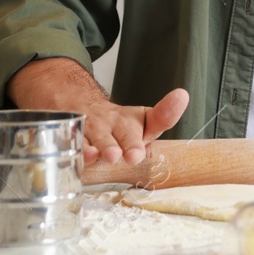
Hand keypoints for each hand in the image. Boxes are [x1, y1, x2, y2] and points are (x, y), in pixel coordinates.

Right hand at [6, 57, 188, 165]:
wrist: (75, 104)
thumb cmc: (114, 125)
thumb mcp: (140, 125)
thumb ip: (161, 121)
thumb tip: (182, 101)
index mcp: (136, 120)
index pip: (157, 116)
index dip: (168, 110)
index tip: (180, 97)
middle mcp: (114, 121)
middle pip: (125, 132)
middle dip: (129, 143)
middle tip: (133, 155)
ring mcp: (91, 126)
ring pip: (97, 137)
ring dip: (101, 146)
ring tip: (106, 155)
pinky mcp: (71, 134)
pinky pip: (73, 143)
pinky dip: (76, 150)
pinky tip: (79, 157)